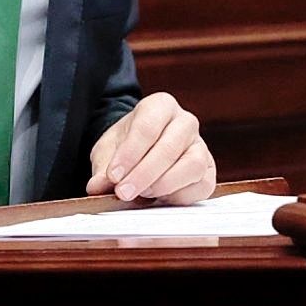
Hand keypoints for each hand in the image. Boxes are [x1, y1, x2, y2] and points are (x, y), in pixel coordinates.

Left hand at [85, 92, 215, 204]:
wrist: (142, 151)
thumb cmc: (127, 147)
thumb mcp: (108, 151)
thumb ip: (103, 168)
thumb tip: (96, 187)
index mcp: (160, 105)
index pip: (147, 127)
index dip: (129, 154)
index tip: (113, 176)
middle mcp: (185, 121)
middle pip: (169, 147)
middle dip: (144, 173)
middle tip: (124, 192)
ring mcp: (200, 145)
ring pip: (192, 164)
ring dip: (164, 184)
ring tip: (142, 195)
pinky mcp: (208, 170)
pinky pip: (202, 184)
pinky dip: (180, 196)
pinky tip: (161, 200)